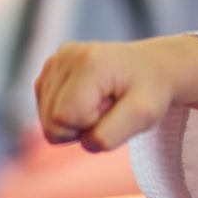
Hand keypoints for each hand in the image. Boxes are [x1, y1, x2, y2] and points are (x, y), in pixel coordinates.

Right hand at [36, 35, 197, 151]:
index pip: (66, 119)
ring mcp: (54, 61)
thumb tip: (85, 142)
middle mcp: (65, 56)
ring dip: (76, 121)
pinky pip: (46, 111)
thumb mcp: (144, 115)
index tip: (115, 110)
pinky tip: (90, 98)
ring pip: (47, 120)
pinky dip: (69, 114)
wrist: (151, 67)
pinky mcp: (49, 70)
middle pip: (52, 123)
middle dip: (82, 126)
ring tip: (102, 101)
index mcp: (88, 62)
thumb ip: (111, 135)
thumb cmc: (150, 90)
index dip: (90, 126)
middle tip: (110, 107)